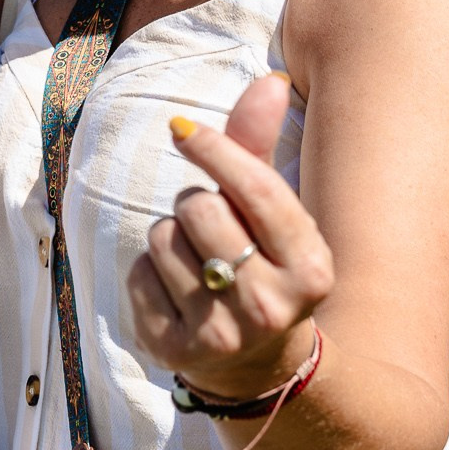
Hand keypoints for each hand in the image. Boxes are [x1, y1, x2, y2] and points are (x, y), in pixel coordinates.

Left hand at [128, 74, 335, 401]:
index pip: (257, 190)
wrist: (259, 368)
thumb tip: (270, 80)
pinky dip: (148, 272)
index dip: (216, 149)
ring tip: (197, 265)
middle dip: (195, 205)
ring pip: (163, 238)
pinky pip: (138, 274)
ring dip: (170, 238)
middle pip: (199, 207)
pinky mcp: (176, 351)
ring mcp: (222, 334)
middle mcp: (270, 306)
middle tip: (213, 232)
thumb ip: (261, 149)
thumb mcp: (274, 216)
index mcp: (310, 268)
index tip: (183, 129)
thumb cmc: (263, 267)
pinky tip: (176, 294)